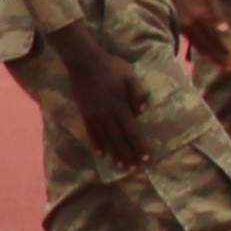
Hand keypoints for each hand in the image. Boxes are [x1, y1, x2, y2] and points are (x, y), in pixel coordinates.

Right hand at [55, 23, 148, 170]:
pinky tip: (101, 154)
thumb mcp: (130, 75)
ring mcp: (94, 115)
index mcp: (119, 106)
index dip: (139, 145)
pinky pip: (91, 132)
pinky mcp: (85, 113)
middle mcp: (106, 114)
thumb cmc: (110, 66)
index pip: (132, 131)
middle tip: (134, 169)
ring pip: (105, 139)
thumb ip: (137, 93)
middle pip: (119, 139)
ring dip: (114, 153)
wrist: (84, 61)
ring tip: (120, 165)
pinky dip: (96, 144)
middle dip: (127, 155)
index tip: (146, 158)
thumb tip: (143, 111)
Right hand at [168, 0, 230, 73]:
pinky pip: (191, 43)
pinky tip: (206, 54)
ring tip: (221, 64)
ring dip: (210, 57)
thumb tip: (226, 31)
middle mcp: (191, 25)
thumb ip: (217, 15)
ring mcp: (183, 27)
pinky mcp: (179, 27)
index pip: (216, 39)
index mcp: (201, 17)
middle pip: (207, 47)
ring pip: (198, 47)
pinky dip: (200, 50)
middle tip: (230, 68)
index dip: (225, 50)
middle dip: (219, 58)